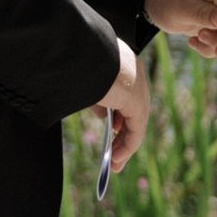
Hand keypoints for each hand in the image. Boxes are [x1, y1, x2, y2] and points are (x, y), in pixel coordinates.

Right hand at [93, 37, 148, 178]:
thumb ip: (98, 99)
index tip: (112, 131)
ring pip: (136, 121)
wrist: (80, 52)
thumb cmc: (77, 62)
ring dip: (125, 144)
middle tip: (115, 153)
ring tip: (115, 163)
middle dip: (123, 134)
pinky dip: (128, 145)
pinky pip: (136, 128)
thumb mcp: (88, 83)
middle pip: (133, 110)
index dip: (119, 115)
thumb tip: (103, 115)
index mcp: (123, 62)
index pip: (125, 93)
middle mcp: (135, 72)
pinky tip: (118, 158)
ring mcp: (138, 85)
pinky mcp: (137, 100)